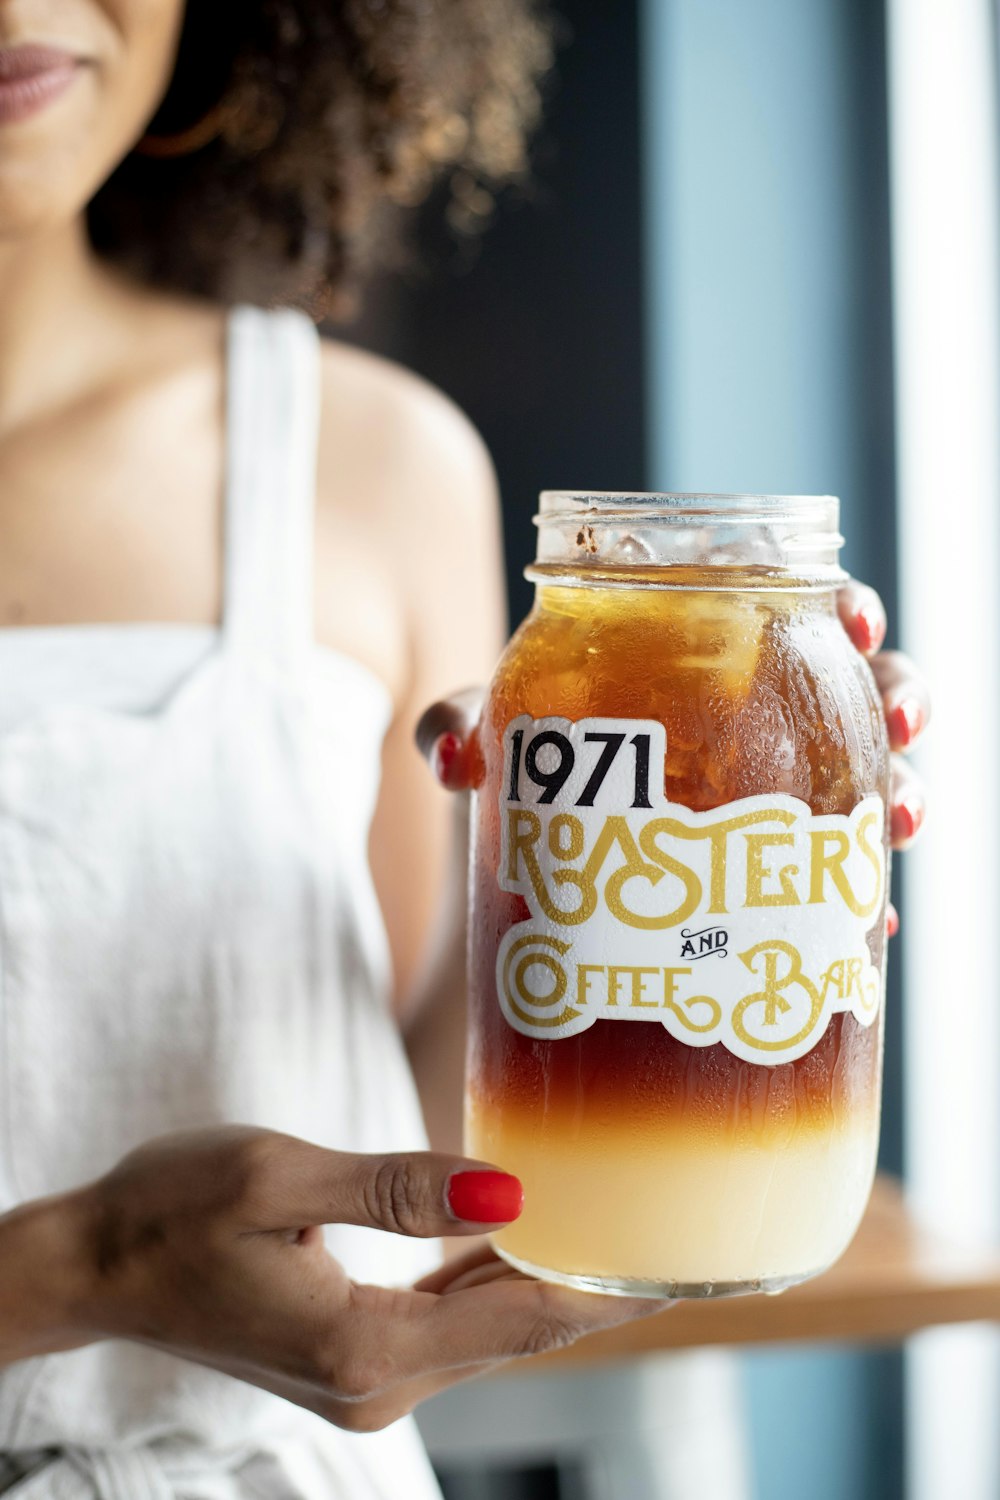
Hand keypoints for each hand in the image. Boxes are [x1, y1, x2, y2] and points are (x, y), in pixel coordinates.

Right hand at [58, 1127, 660, 1430]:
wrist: (96, 1265)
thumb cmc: (171, 1209)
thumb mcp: (276, 1177)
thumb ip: (396, 1189)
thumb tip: (508, 1193)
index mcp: (365, 1344)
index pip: (518, 1318)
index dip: (602, 1288)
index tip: (676, 1263)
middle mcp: (375, 1383)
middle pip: (514, 1331)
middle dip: (591, 1286)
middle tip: (664, 1231)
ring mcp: (362, 1380)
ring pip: (483, 1329)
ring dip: (544, 1283)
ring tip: (614, 1230)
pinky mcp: (349, 1360)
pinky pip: (444, 1323)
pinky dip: (489, 1286)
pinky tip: (519, 1243)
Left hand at [416, 582, 930, 934]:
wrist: (537, 877)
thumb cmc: (535, 771)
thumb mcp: (505, 736)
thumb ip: (469, 718)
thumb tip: (449, 756)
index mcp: (717, 656)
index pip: (800, 609)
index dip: (846, 606)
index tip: (854, 617)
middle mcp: (767, 720)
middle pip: (864, 685)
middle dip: (899, 693)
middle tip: (894, 719)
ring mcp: (784, 798)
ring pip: (874, 775)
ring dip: (902, 789)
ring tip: (897, 819)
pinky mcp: (784, 875)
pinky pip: (844, 878)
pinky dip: (865, 895)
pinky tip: (874, 918)